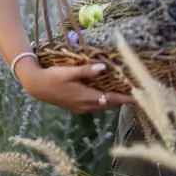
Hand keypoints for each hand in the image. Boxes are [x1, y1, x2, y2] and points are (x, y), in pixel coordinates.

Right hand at [21, 62, 135, 113]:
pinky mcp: (76, 105)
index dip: (125, 99)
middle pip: (109, 104)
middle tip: (137, 95)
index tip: (138, 98)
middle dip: (123, 100)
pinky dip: (104, 100)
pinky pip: (95, 105)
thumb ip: (87, 70)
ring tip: (126, 94)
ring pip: (102, 106)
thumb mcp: (70, 72)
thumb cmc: (54, 77)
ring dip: (114, 101)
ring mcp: (80, 107)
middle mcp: (85, 105)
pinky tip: (107, 94)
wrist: (37, 87)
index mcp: (86, 97)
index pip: (111, 99)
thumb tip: (104, 67)